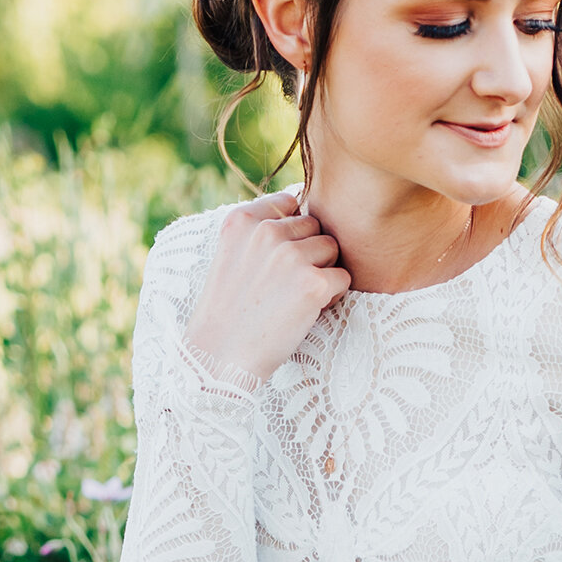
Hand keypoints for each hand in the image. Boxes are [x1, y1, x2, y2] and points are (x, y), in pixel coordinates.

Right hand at [183, 193, 351, 388]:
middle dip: (309, 252)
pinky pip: (343, 277)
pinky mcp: (312, 283)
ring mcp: (290, 256)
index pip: (290, 202)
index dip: (292, 232)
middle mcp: (265, 231)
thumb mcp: (230, 256)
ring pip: (332, 248)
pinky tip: (306, 311)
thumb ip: (259, 230)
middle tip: (286, 286)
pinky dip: (332, 296)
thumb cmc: (229, 312)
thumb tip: (301, 204)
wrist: (218, 358)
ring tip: (295, 298)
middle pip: (315, 225)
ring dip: (323, 272)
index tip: (276, 261)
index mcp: (240, 220)